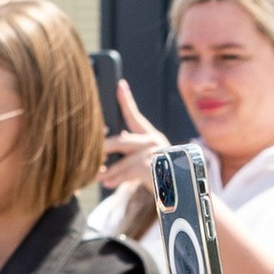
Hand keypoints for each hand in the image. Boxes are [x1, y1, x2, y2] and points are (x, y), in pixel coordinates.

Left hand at [99, 70, 172, 211]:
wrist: (180, 189)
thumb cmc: (158, 173)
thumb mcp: (146, 158)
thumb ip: (130, 151)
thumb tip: (102, 150)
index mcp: (150, 135)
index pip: (135, 115)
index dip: (126, 99)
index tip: (120, 84)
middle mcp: (154, 141)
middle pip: (121, 141)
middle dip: (104, 148)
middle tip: (92, 152)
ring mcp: (154, 153)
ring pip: (123, 161)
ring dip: (108, 171)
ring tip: (97, 176)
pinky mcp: (153, 167)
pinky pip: (128, 173)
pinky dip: (116, 179)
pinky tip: (107, 183)